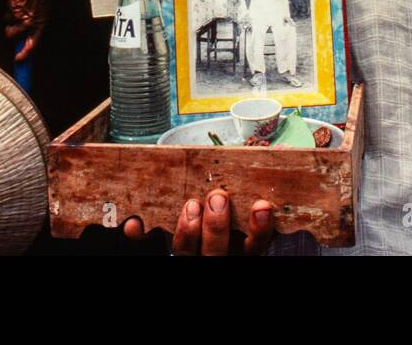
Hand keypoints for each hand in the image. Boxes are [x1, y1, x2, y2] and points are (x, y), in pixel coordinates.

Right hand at [5, 0, 52, 61]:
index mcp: (39, 26)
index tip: (18, 59)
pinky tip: (18, 4)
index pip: (31, 46)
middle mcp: (27, 22)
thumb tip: (27, 40)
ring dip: (10, 21)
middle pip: (11, 36)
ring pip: (7, 24)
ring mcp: (18, 15)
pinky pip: (7, 13)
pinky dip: (10, 10)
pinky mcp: (11, 7)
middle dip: (11, 34)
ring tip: (18, 13)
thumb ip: (36, 28)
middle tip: (13, 28)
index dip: (24, 55)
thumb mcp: (45, 16)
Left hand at [122, 189, 273, 255]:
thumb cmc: (228, 218)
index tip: (261, 206)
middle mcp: (218, 257)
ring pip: (188, 255)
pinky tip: (135, 224)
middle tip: (217, 198)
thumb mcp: (245, 208)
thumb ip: (254, 187)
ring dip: (188, 232)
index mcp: (239, 249)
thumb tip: (276, 153)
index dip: (259, 229)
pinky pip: (154, 247)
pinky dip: (142, 234)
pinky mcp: (169, 252)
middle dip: (217, 227)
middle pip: (219, 254)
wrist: (202, 243)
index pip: (254, 247)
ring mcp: (193, 258)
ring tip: (190, 206)